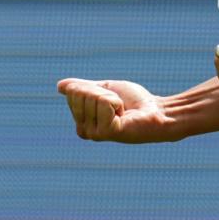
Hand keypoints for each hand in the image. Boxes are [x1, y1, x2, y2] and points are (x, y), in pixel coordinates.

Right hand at [56, 78, 176, 142]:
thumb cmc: (134, 102)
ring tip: (123, 110)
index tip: (111, 98)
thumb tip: (61, 86)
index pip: (72, 91)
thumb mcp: (105, 90)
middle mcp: (84, 131)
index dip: (94, 87)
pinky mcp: (107, 132)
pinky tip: (125, 115)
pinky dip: (117, 103)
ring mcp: (94, 134)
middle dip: (102, 91)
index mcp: (81, 121)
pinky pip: (105, 104)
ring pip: (93, 97)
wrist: (157, 111)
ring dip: (113, 98)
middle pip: (79, 93)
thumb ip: (84, 88)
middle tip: (119, 104)